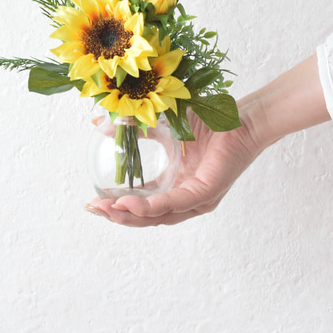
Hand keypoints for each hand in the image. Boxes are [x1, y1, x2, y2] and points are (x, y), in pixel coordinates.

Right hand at [85, 55, 329, 226]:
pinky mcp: (207, 193)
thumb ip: (134, 130)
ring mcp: (197, 199)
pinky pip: (176, 204)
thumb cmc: (208, 122)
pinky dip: (151, 206)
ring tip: (107, 210)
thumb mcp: (162, 127)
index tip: (93, 201)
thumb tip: (99, 123)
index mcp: (176, 185)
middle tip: (93, 209)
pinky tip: (130, 204)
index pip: (143, 203)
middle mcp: (186, 198)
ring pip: (159, 217)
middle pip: (147, 217)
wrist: (240, 116)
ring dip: (130, 216)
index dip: (118, 205)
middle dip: (118, 216)